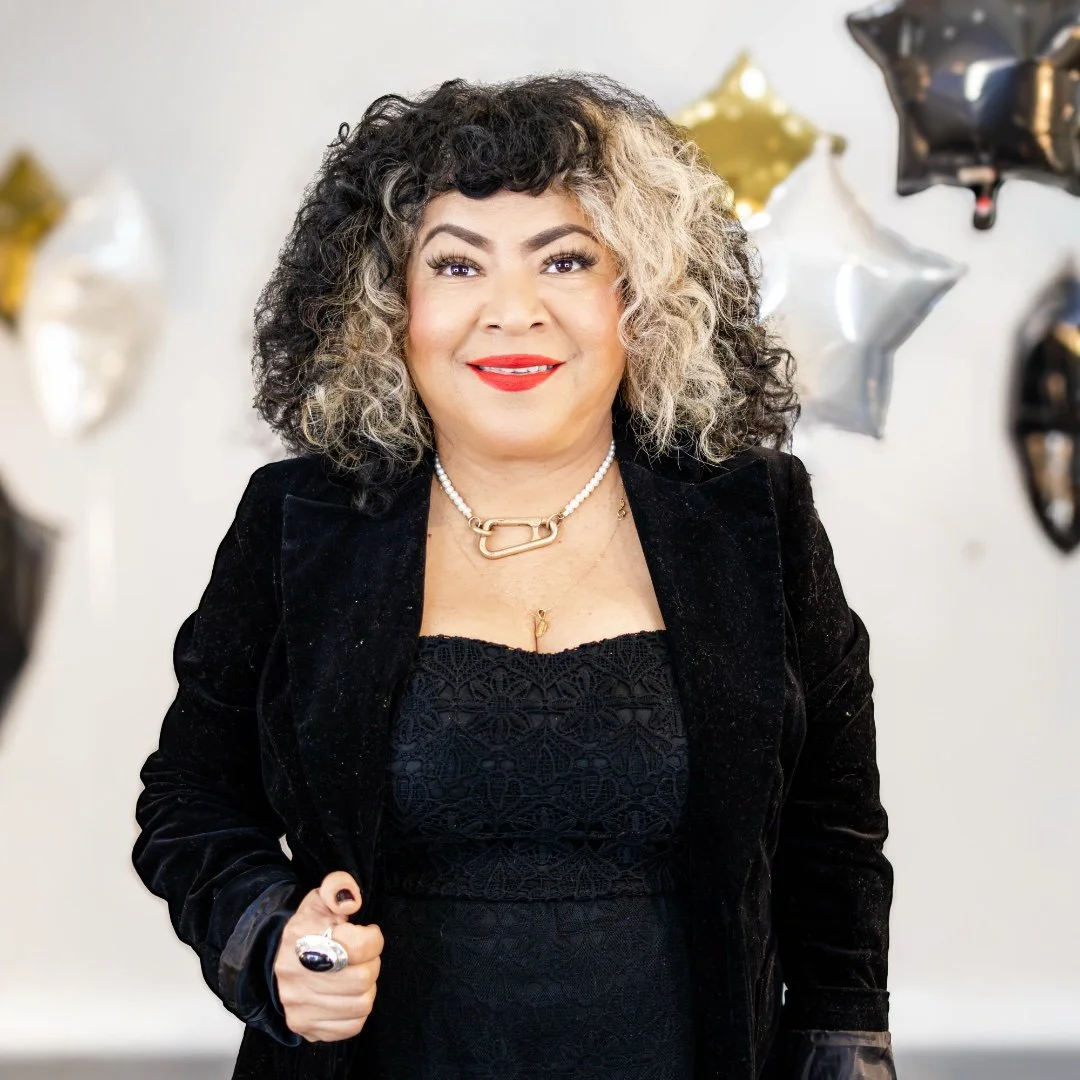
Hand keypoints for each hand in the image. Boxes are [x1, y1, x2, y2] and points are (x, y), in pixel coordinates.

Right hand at [273, 871, 383, 1042]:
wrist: (276, 958)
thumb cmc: (307, 928)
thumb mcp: (320, 898)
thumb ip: (338, 886)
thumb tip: (351, 901)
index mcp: (302, 938)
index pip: (356, 947)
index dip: (372, 939)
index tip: (367, 933)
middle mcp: (295, 975)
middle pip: (362, 978)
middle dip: (371, 963)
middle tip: (363, 956)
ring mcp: (299, 1005)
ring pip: (361, 1004)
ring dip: (367, 987)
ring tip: (356, 973)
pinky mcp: (305, 1027)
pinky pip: (352, 1026)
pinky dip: (357, 1011)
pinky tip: (348, 994)